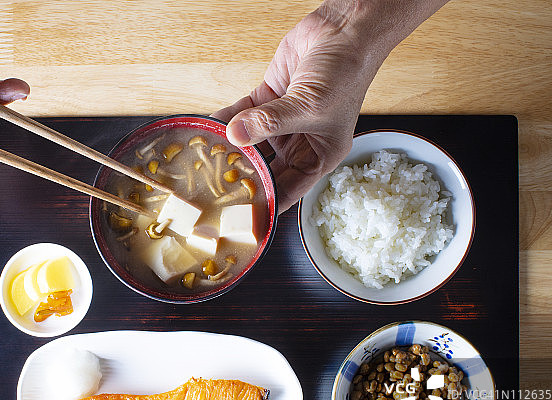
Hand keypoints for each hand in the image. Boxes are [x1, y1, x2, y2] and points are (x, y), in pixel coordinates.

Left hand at [213, 1, 446, 211]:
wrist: (345, 30)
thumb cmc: (346, 73)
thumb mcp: (309, 106)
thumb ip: (270, 122)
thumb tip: (235, 135)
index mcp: (319, 157)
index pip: (287, 191)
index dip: (265, 204)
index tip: (240, 217)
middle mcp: (300, 144)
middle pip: (264, 170)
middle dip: (241, 178)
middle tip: (213, 190)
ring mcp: (281, 122)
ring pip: (249, 143)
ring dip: (229, 148)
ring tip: (205, 160)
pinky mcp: (267, 99)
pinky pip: (241, 115)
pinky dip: (225, 120)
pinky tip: (207, 127)